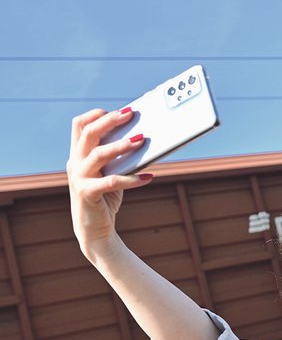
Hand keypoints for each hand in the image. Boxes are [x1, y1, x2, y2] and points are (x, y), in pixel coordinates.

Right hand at [67, 108, 151, 258]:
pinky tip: (148, 176)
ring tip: (141, 140)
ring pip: (98, 154)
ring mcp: (79, 178)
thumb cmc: (106, 197)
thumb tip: (144, 139)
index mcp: (79, 154)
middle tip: (130, 114)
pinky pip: (111, 182)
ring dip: (120, 145)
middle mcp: (75, 163)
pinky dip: (131, 179)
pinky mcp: (87, 194)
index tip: (118, 110)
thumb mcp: (111, 173)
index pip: (79, 126)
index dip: (96, 115)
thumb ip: (119, 157)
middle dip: (110, 121)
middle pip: (88, 134)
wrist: (93, 229)